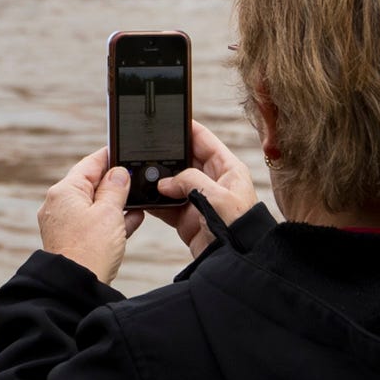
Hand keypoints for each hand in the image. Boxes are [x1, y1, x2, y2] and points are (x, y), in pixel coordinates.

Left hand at [39, 146, 141, 285]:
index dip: (109, 156)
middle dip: (115, 182)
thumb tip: (118, 173)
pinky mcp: (72, 241)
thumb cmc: (89, 250)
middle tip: (137, 177)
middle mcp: (60, 205)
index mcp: (65, 192)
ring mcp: (65, 224)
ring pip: (94, 205)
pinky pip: (94, 223)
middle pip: (91, 184)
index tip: (123, 149)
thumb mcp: (109, 213)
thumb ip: (116, 188)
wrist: (76, 287)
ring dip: (116, 202)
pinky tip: (133, 219)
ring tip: (138, 198)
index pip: (89, 164)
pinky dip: (112, 220)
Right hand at [149, 118, 261, 251]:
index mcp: (227, 169)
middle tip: (146, 149)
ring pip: (173, 183)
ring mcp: (200, 200)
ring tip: (141, 174)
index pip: (204, 140)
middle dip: (166, 156)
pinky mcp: (188, 219)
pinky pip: (166, 205)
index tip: (169, 118)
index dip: (187, 128)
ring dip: (158, 180)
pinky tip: (142, 196)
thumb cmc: (239, 227)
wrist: (237, 261)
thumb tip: (164, 182)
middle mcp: (214, 182)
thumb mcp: (217, 196)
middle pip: (184, 160)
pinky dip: (154, 201)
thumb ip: (189, 180)